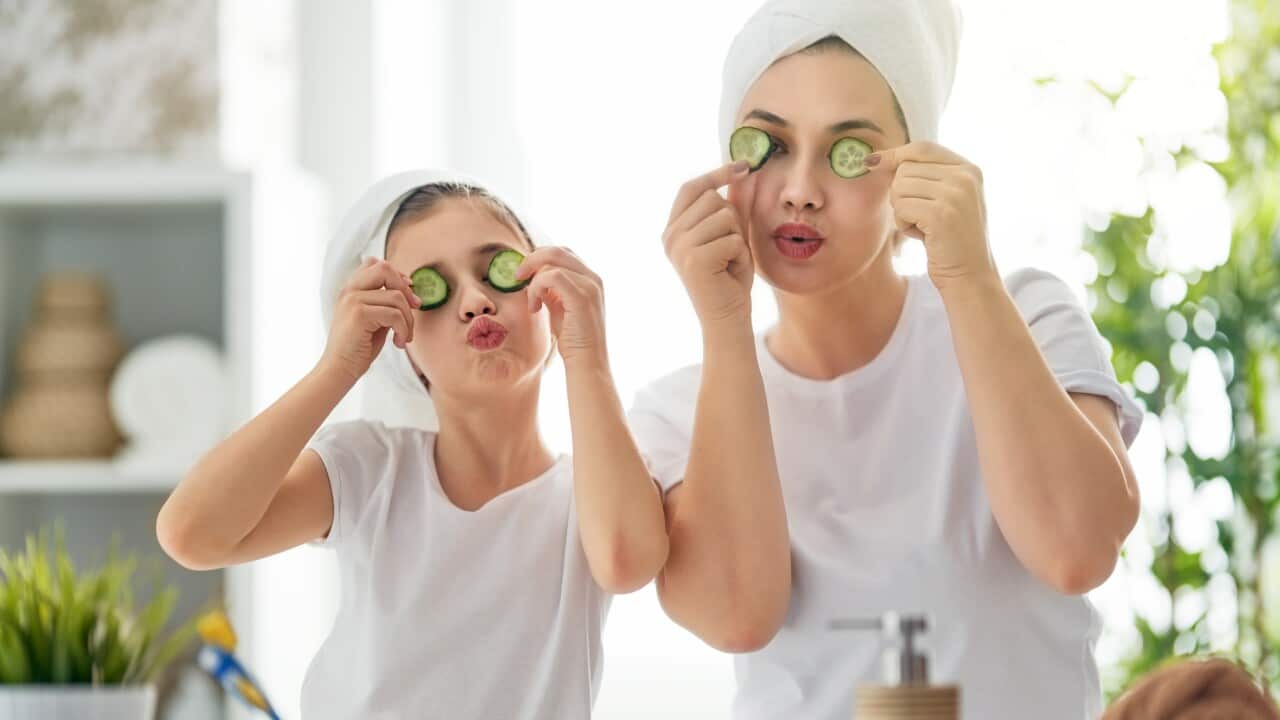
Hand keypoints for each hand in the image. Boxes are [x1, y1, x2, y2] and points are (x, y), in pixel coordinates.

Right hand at [319, 257, 419, 383]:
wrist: (339, 370)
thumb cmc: (358, 348)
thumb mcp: (374, 319)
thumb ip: (385, 303)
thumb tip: (409, 292)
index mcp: (350, 289)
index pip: (375, 263)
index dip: (397, 275)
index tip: (409, 295)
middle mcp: (349, 290)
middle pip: (385, 269)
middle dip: (406, 289)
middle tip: (415, 309)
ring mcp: (352, 300)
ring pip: (396, 296)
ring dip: (408, 319)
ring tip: (404, 337)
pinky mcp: (359, 314)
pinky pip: (395, 314)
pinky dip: (404, 329)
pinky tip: (399, 343)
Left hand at [515, 246, 607, 368]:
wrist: (587, 362)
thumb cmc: (573, 339)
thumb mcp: (559, 307)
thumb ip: (550, 289)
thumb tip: (532, 275)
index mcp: (590, 278)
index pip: (562, 253)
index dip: (539, 259)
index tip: (524, 275)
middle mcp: (593, 278)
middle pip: (556, 250)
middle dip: (531, 261)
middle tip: (518, 278)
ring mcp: (590, 285)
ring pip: (552, 261)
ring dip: (533, 279)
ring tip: (532, 302)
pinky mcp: (582, 296)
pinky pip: (552, 276)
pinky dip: (537, 288)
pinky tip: (535, 306)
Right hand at [662, 161, 756, 327]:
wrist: (727, 319)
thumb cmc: (729, 279)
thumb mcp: (733, 235)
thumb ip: (736, 205)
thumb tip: (745, 172)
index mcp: (673, 229)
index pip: (691, 188)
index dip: (716, 174)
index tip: (744, 165)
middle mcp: (670, 236)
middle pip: (712, 199)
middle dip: (732, 221)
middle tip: (729, 250)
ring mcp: (679, 247)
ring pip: (724, 216)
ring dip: (737, 239)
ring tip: (730, 262)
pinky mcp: (693, 259)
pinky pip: (732, 239)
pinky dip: (740, 255)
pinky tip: (731, 272)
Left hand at [873, 141, 997, 291]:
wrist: (971, 275)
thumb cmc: (950, 240)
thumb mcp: (946, 200)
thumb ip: (925, 177)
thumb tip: (878, 159)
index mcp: (969, 169)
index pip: (922, 148)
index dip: (894, 154)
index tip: (871, 162)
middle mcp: (965, 176)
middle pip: (905, 169)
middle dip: (901, 195)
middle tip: (920, 217)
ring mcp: (955, 194)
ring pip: (899, 187)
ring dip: (902, 211)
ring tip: (923, 227)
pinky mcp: (941, 213)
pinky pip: (901, 207)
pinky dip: (904, 224)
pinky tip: (922, 236)